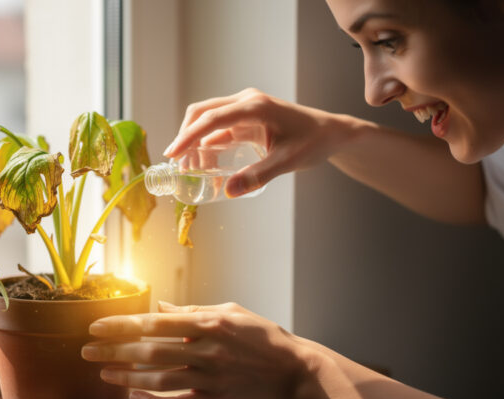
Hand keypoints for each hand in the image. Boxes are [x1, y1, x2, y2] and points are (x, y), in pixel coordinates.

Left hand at [81, 301, 313, 398]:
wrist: (292, 368)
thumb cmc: (261, 335)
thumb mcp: (229, 311)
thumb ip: (192, 310)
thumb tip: (159, 308)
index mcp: (208, 323)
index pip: (154, 323)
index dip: (121, 325)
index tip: (96, 326)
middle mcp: (206, 351)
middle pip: (149, 352)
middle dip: (113, 352)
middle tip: (87, 352)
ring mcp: (210, 378)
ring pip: (159, 380)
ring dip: (127, 378)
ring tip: (104, 375)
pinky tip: (135, 398)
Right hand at [164, 88, 356, 196]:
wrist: (330, 133)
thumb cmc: (314, 142)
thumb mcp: (288, 161)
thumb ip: (258, 176)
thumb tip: (228, 191)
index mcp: (255, 107)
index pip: (212, 119)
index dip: (188, 136)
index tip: (172, 153)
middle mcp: (246, 102)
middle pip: (203, 113)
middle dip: (185, 136)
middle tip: (176, 163)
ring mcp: (244, 109)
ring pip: (208, 120)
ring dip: (195, 141)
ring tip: (188, 168)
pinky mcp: (245, 120)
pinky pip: (219, 130)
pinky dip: (207, 145)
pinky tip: (204, 164)